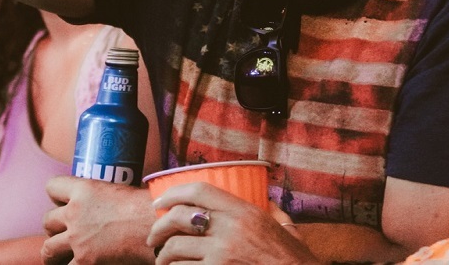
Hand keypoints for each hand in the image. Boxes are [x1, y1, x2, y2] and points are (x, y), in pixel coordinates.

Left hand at [41, 177, 153, 264]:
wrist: (155, 225)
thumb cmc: (146, 207)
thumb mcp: (118, 192)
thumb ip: (101, 198)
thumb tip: (102, 208)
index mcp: (83, 190)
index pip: (52, 187)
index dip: (56, 197)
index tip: (62, 204)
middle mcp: (74, 213)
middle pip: (47, 220)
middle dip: (53, 228)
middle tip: (61, 234)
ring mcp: (76, 238)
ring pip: (48, 248)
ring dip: (52, 253)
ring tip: (56, 258)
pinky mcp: (84, 260)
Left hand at [147, 183, 318, 264]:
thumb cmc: (294, 259)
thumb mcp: (285, 227)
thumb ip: (272, 211)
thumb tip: (266, 199)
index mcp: (244, 212)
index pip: (199, 191)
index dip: (172, 193)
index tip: (159, 202)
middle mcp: (229, 230)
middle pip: (178, 218)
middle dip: (158, 228)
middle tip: (153, 238)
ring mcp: (220, 255)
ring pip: (175, 248)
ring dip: (163, 256)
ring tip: (162, 260)